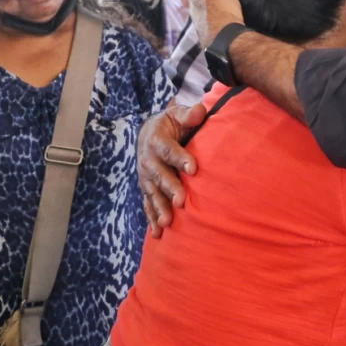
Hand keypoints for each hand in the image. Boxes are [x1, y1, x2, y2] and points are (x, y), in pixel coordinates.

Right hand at [137, 103, 206, 236]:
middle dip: (170, 189)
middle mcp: (148, 161)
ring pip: (152, 194)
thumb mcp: (177, 115)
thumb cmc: (169, 125)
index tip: (193, 169)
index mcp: (156, 141)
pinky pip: (148, 205)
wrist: (148, 134)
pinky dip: (152, 220)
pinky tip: (159, 234)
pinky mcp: (146, 189)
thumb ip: (188, 114)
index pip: (169, 150)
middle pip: (160, 176)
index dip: (180, 159)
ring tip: (168, 223)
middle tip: (182, 201)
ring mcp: (146, 177)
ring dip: (159, 209)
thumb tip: (200, 110)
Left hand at [189, 0, 243, 47]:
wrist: (227, 38)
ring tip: (233, 1)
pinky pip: (219, 22)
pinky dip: (224, 18)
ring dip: (220, 5)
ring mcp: (203, 23)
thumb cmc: (220, 5)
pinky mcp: (214, 35)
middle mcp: (195, 8)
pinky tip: (233, 17)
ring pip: (212, 9)